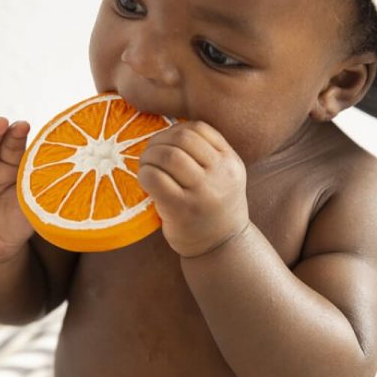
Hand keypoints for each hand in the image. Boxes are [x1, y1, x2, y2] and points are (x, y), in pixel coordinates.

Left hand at [138, 121, 248, 257]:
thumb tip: (168, 128)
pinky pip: (156, 178)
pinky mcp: (182, 209)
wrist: (222, 248)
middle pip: (182, 138)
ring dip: (149, 156)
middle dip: (158, 141)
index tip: (165, 142)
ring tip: (145, 166)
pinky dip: (145, 174)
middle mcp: (221, 175)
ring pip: (169, 156)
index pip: (199, 128)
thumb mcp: (223, 176)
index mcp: (231, 162)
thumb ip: (206, 153)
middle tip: (149, 153)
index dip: (175, 129)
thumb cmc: (214, 207)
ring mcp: (202, 193)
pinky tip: (145, 180)